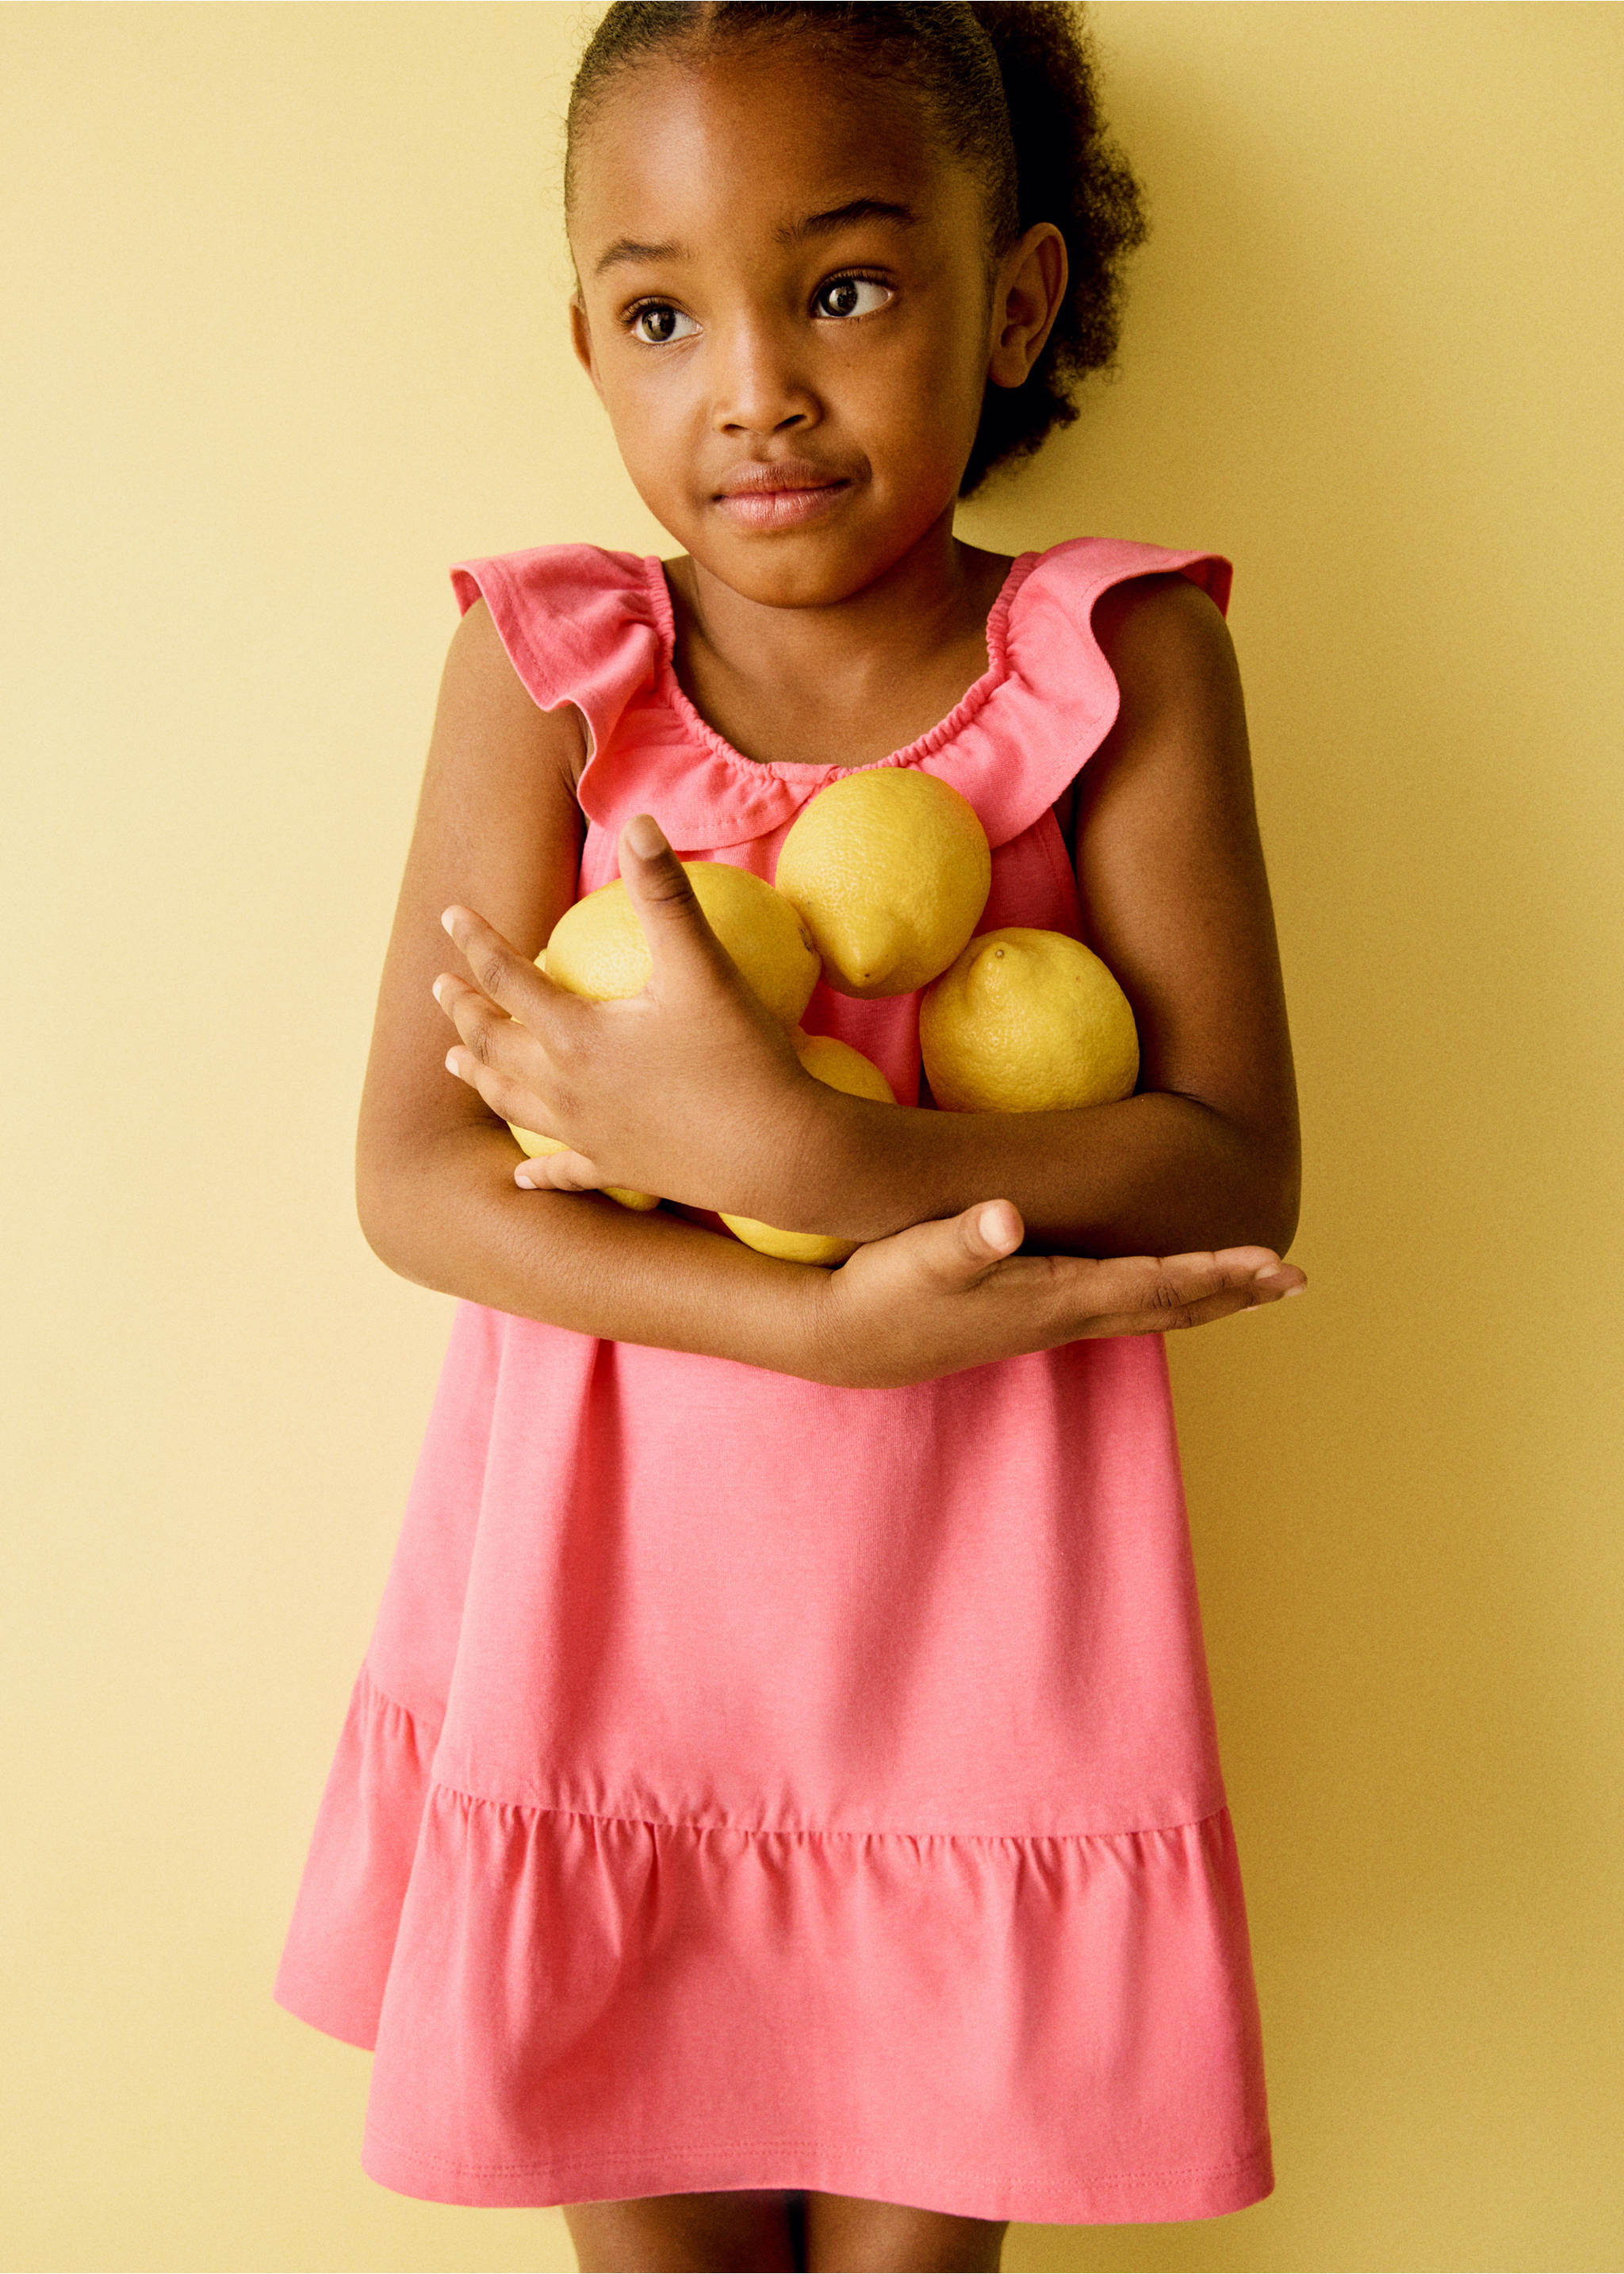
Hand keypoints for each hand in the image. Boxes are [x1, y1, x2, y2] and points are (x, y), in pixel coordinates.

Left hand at [434, 815, 821, 1214]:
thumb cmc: (740, 1057)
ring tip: (455, 1060)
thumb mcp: (702, 967)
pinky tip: (523, 1176)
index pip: (507, 979)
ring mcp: (588, 1134)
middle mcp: (567, 1087)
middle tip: (441, 987)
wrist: (779, 1152)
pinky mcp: (618, 1170)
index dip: (476, 943)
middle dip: (464, 1010)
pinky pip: (564, 1172)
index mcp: (575, 1034)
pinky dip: (538, 1171)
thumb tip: (639, 823)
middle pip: (495, 1043)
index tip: (452, 917)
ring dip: (480, 1076)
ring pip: (513, 1103)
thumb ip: (666, 894)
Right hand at [808, 1199, 1305, 1387]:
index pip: (1154, 1285)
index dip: (1215, 1272)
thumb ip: (964, 1237)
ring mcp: (1046, 1321)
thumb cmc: (880, 1289)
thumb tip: (1004, 1216)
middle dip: (1232, 1291)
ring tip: (1252, 1285)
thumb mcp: (920, 1255)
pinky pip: (1117, 1304)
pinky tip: (1164, 1281)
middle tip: (1296, 1280)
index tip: (1273, 1264)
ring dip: (1204, 1296)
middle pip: (1167, 1306)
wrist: (844, 1341)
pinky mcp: (1027, 1315)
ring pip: (1147, 1309)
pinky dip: (1159, 1292)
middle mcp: (1061, 1317)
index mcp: (1053, 1298)